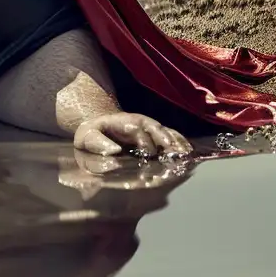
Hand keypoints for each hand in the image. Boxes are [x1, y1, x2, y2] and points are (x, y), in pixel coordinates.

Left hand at [71, 110, 192, 159]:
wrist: (100, 127)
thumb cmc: (92, 135)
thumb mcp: (87, 137)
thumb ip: (97, 143)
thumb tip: (112, 151)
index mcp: (123, 122)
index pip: (137, 129)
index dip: (144, 141)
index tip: (148, 154)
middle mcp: (140, 122)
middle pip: (156, 128)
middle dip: (165, 140)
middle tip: (173, 153)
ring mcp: (150, 127)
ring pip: (166, 132)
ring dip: (176, 142)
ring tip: (185, 154)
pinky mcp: (155, 134)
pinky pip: (172, 136)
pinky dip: (180, 142)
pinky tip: (188, 151)